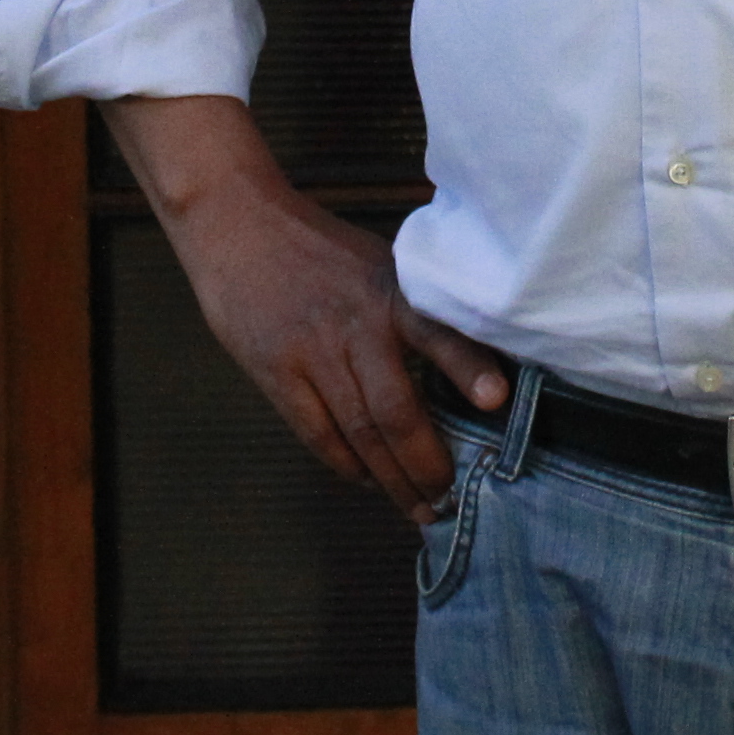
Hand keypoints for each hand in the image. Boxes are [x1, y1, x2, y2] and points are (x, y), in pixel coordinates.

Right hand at [102, 94, 511, 521]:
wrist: (236, 226)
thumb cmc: (319, 248)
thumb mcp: (378, 262)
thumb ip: (413, 309)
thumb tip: (468, 363)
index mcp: (389, 292)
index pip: (437, 330)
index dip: (467, 366)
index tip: (496, 400)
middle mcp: (355, 325)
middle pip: (395, 408)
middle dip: (426, 462)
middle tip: (450, 497)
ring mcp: (312, 353)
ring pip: (359, 432)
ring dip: (391, 478)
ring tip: (418, 508)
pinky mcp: (276, 372)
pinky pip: (317, 432)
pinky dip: (345, 464)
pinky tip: (366, 481)